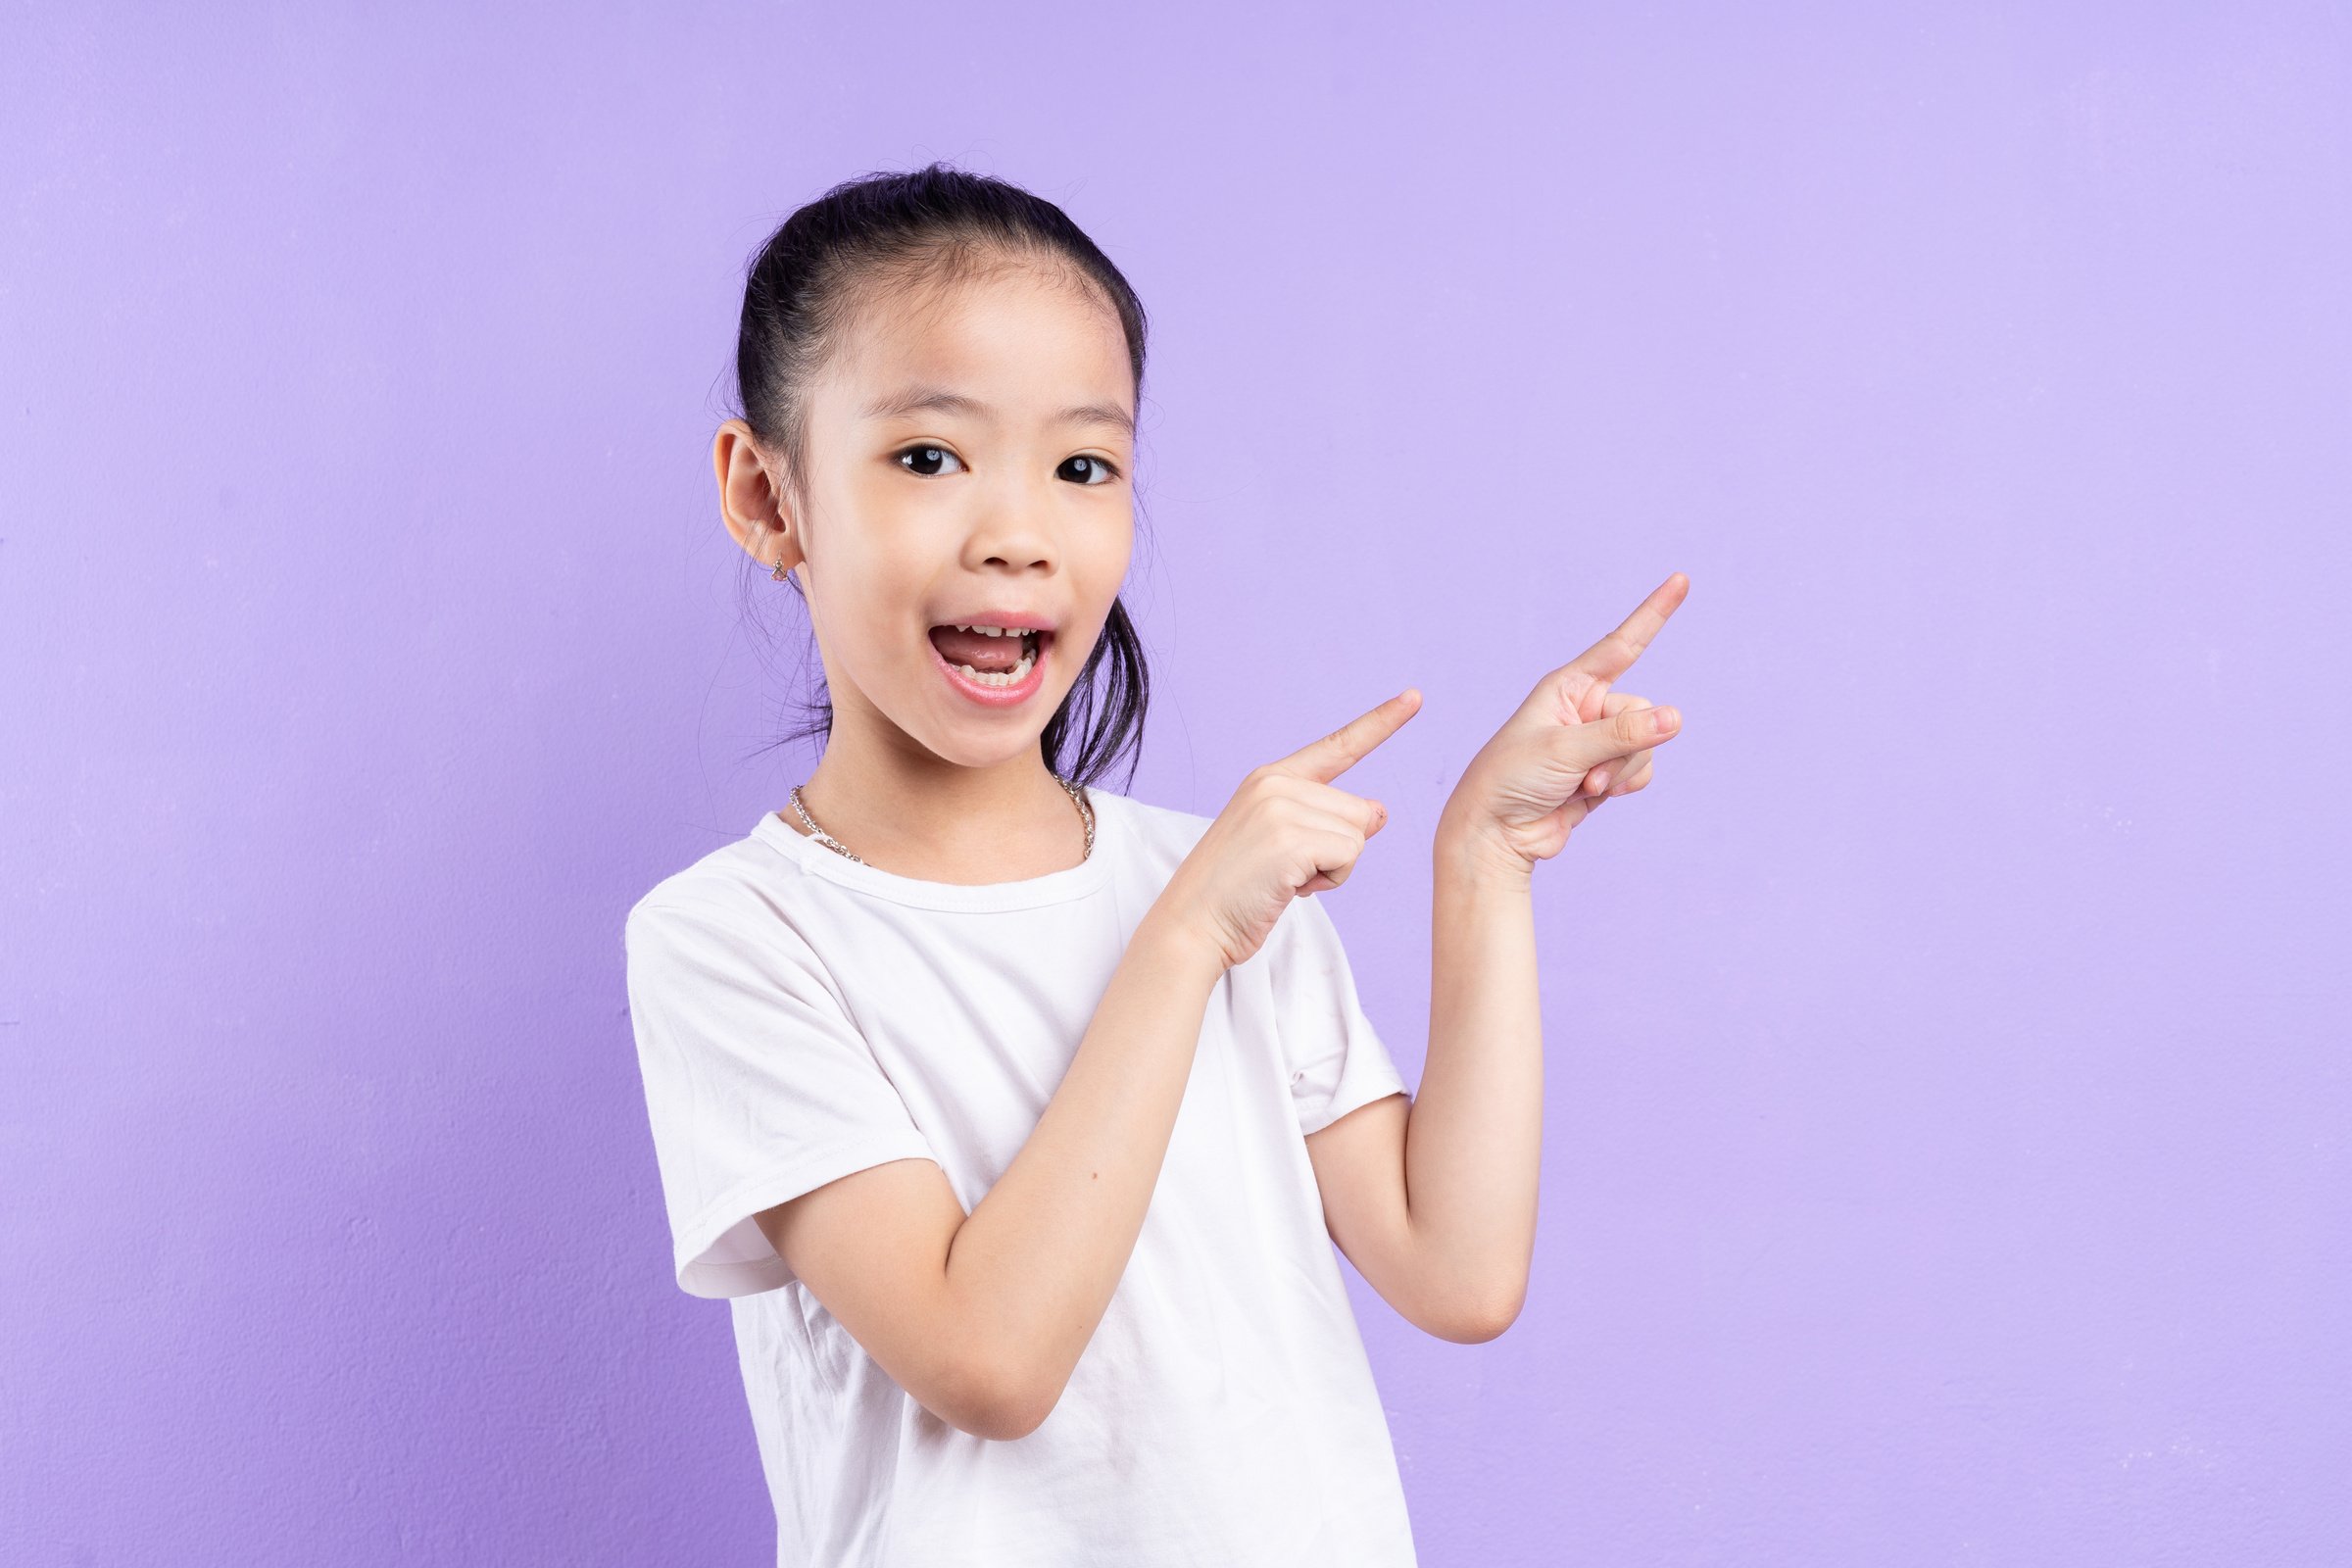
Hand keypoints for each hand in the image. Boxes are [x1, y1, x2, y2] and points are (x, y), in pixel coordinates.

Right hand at [1154, 689, 1421, 971]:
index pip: (1338, 746)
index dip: (1381, 722)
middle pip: (1358, 810)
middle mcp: (1275, 782)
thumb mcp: (1283, 844)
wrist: (1193, 923)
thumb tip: (1380, 811)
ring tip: (1284, 879)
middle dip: (1338, 850)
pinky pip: (1349, 856)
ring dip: (1333, 869)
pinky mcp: (1290, 837)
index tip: (1414, 696)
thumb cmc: (1237, 892)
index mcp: (1271, 777)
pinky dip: (1330, 881)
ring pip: (1358, 835)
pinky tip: (1289, 887)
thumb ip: (1326, 820)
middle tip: (1288, 870)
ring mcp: (1281, 806)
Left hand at [1440, 572, 1688, 870]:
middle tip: (1584, 771)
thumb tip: (1675, 717)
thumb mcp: (1564, 751)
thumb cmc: (1511, 780)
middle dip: (1623, 745)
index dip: (1653, 612)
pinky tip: (1592, 797)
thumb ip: (1622, 735)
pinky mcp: (1605, 773)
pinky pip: (1641, 770)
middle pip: (1642, 710)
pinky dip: (1625, 785)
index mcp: (1568, 686)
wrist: (1495, 833)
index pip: (1621, 644)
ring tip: (1581, 786)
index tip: (1681, 579)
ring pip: (1646, 744)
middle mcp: (1586, 708)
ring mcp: (1597, 741)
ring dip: (1620, 771)